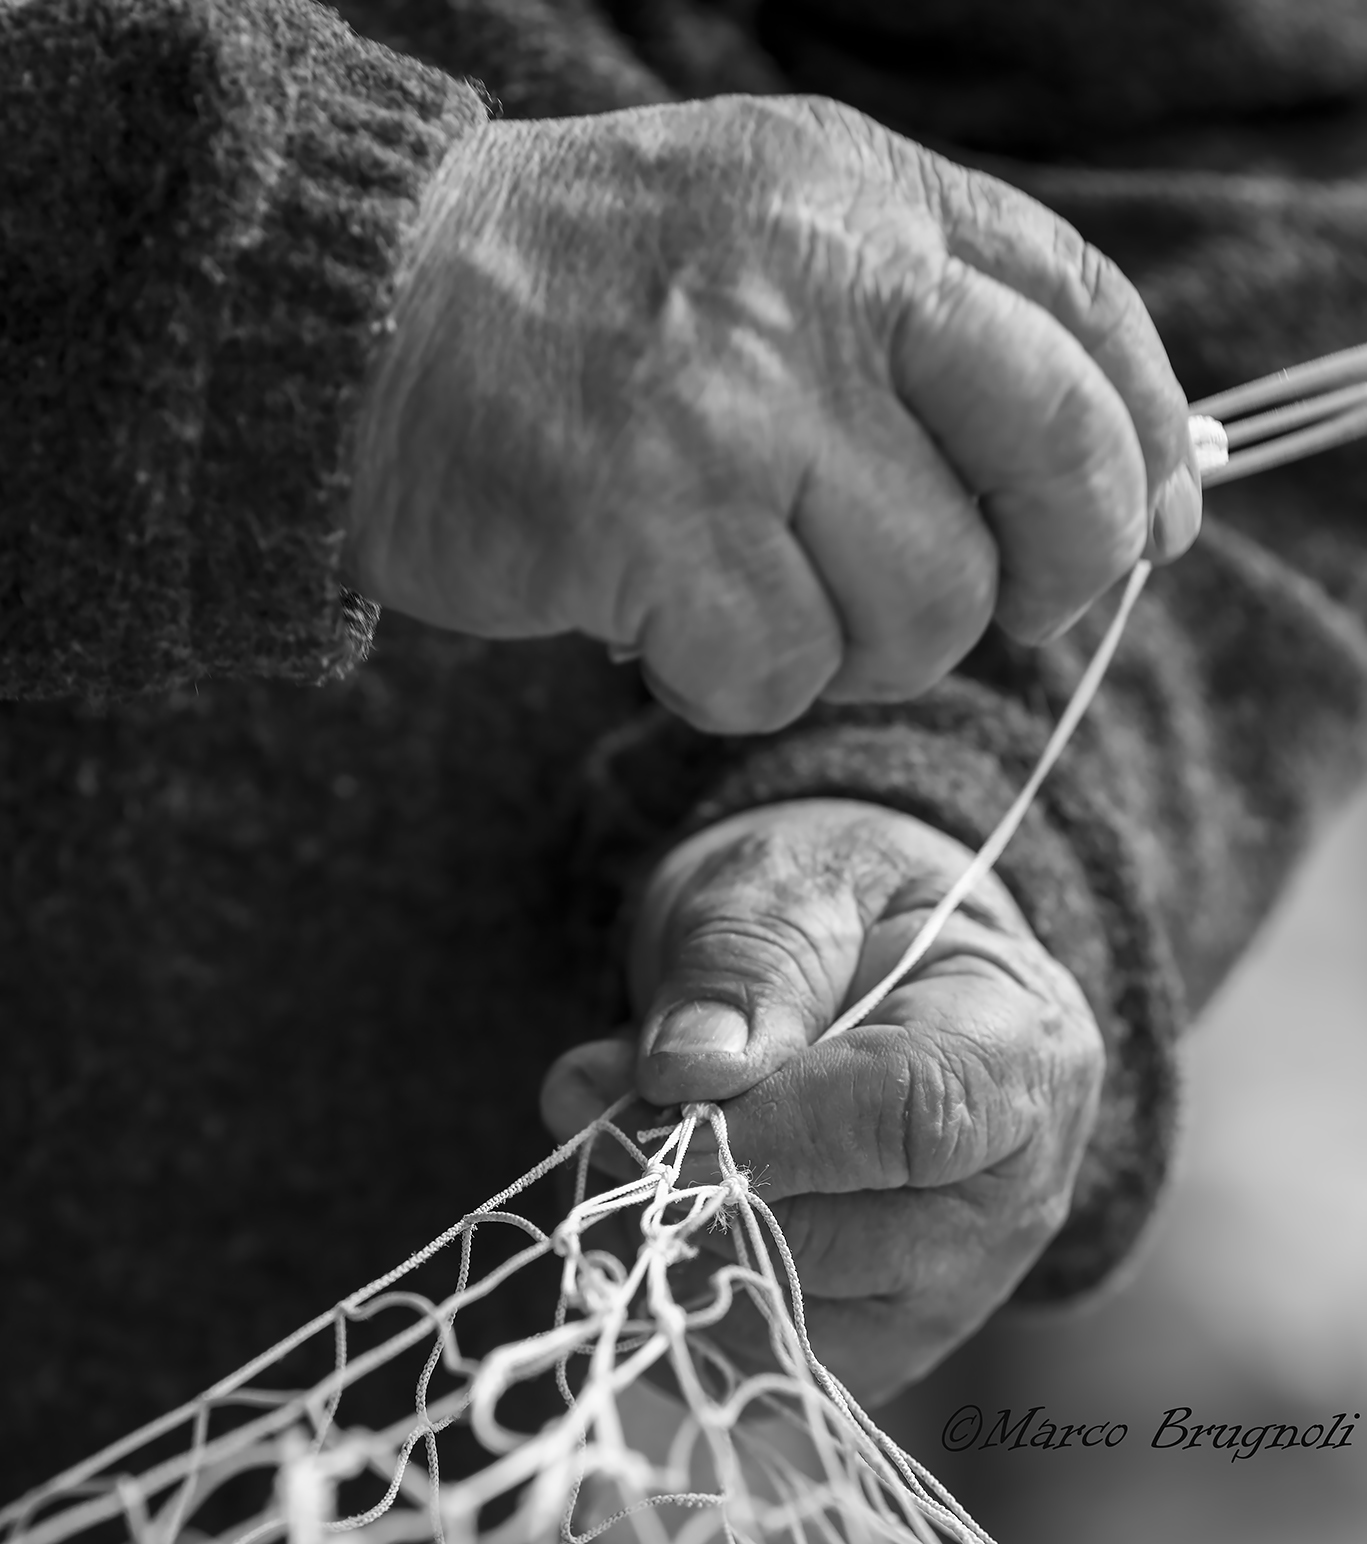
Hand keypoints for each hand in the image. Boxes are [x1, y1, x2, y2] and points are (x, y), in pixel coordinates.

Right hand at [347, 96, 1199, 735]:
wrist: (353, 313)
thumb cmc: (571, 304)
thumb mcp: (767, 233)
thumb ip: (928, 325)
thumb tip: (1121, 486)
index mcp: (866, 197)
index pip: (1086, 314)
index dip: (1143, 444)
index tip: (1144, 529)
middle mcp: (826, 279)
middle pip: (1057, 469)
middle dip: (1050, 576)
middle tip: (972, 608)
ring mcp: (741, 401)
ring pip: (926, 609)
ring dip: (856, 648)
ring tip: (753, 598)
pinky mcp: (654, 522)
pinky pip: (784, 673)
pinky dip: (735, 685)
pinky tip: (665, 631)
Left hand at [540, 800, 1104, 1405]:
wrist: (870, 972)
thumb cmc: (841, 914)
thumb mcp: (793, 878)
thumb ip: (747, 956)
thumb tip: (687, 1073)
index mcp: (1023, 1054)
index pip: (916, 1119)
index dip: (771, 1123)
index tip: (659, 1086)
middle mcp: (1010, 1201)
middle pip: (837, 1243)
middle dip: (690, 1176)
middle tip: (600, 1089)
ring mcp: (947, 1295)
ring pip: (779, 1322)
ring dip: (663, 1234)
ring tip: (631, 1125)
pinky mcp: (872, 1352)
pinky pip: (747, 1360)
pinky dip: (668, 1284)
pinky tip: (657, 1195)